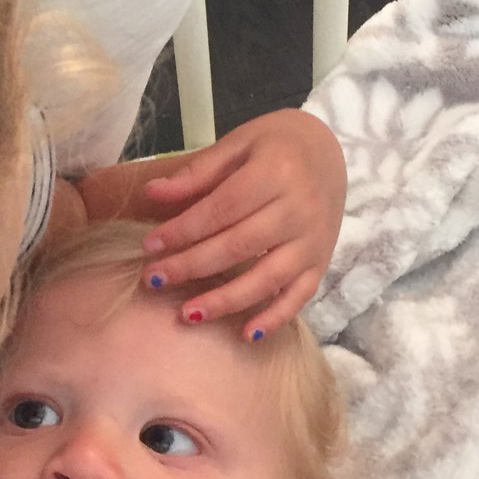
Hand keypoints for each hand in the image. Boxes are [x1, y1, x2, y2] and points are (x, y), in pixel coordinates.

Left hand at [139, 110, 345, 338]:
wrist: (328, 150)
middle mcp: (299, 208)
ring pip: (267, 278)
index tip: (150, 247)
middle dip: (192, 266)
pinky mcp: (322, 260)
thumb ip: (198, 172)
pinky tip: (246, 334)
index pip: (221, 209)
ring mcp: (313, 239)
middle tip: (154, 280)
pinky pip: (299, 295)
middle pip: (238, 246)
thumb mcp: (238, 144)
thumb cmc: (275, 145)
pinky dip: (275, 317)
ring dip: (225, 300)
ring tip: (188, 314)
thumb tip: (151, 193)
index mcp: (276, 172)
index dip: (183, 230)